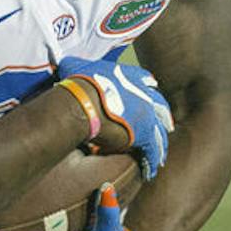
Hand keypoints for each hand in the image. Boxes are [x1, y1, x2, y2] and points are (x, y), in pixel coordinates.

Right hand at [57, 54, 173, 179]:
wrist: (83, 101)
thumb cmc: (77, 84)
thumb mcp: (76, 66)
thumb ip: (77, 65)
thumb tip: (64, 62)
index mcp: (129, 76)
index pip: (145, 80)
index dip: (146, 86)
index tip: (151, 90)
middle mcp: (143, 93)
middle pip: (160, 106)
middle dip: (162, 116)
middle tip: (167, 124)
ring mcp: (147, 113)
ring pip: (159, 131)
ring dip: (159, 143)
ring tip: (160, 153)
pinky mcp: (145, 133)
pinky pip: (153, 149)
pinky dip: (152, 159)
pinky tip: (151, 169)